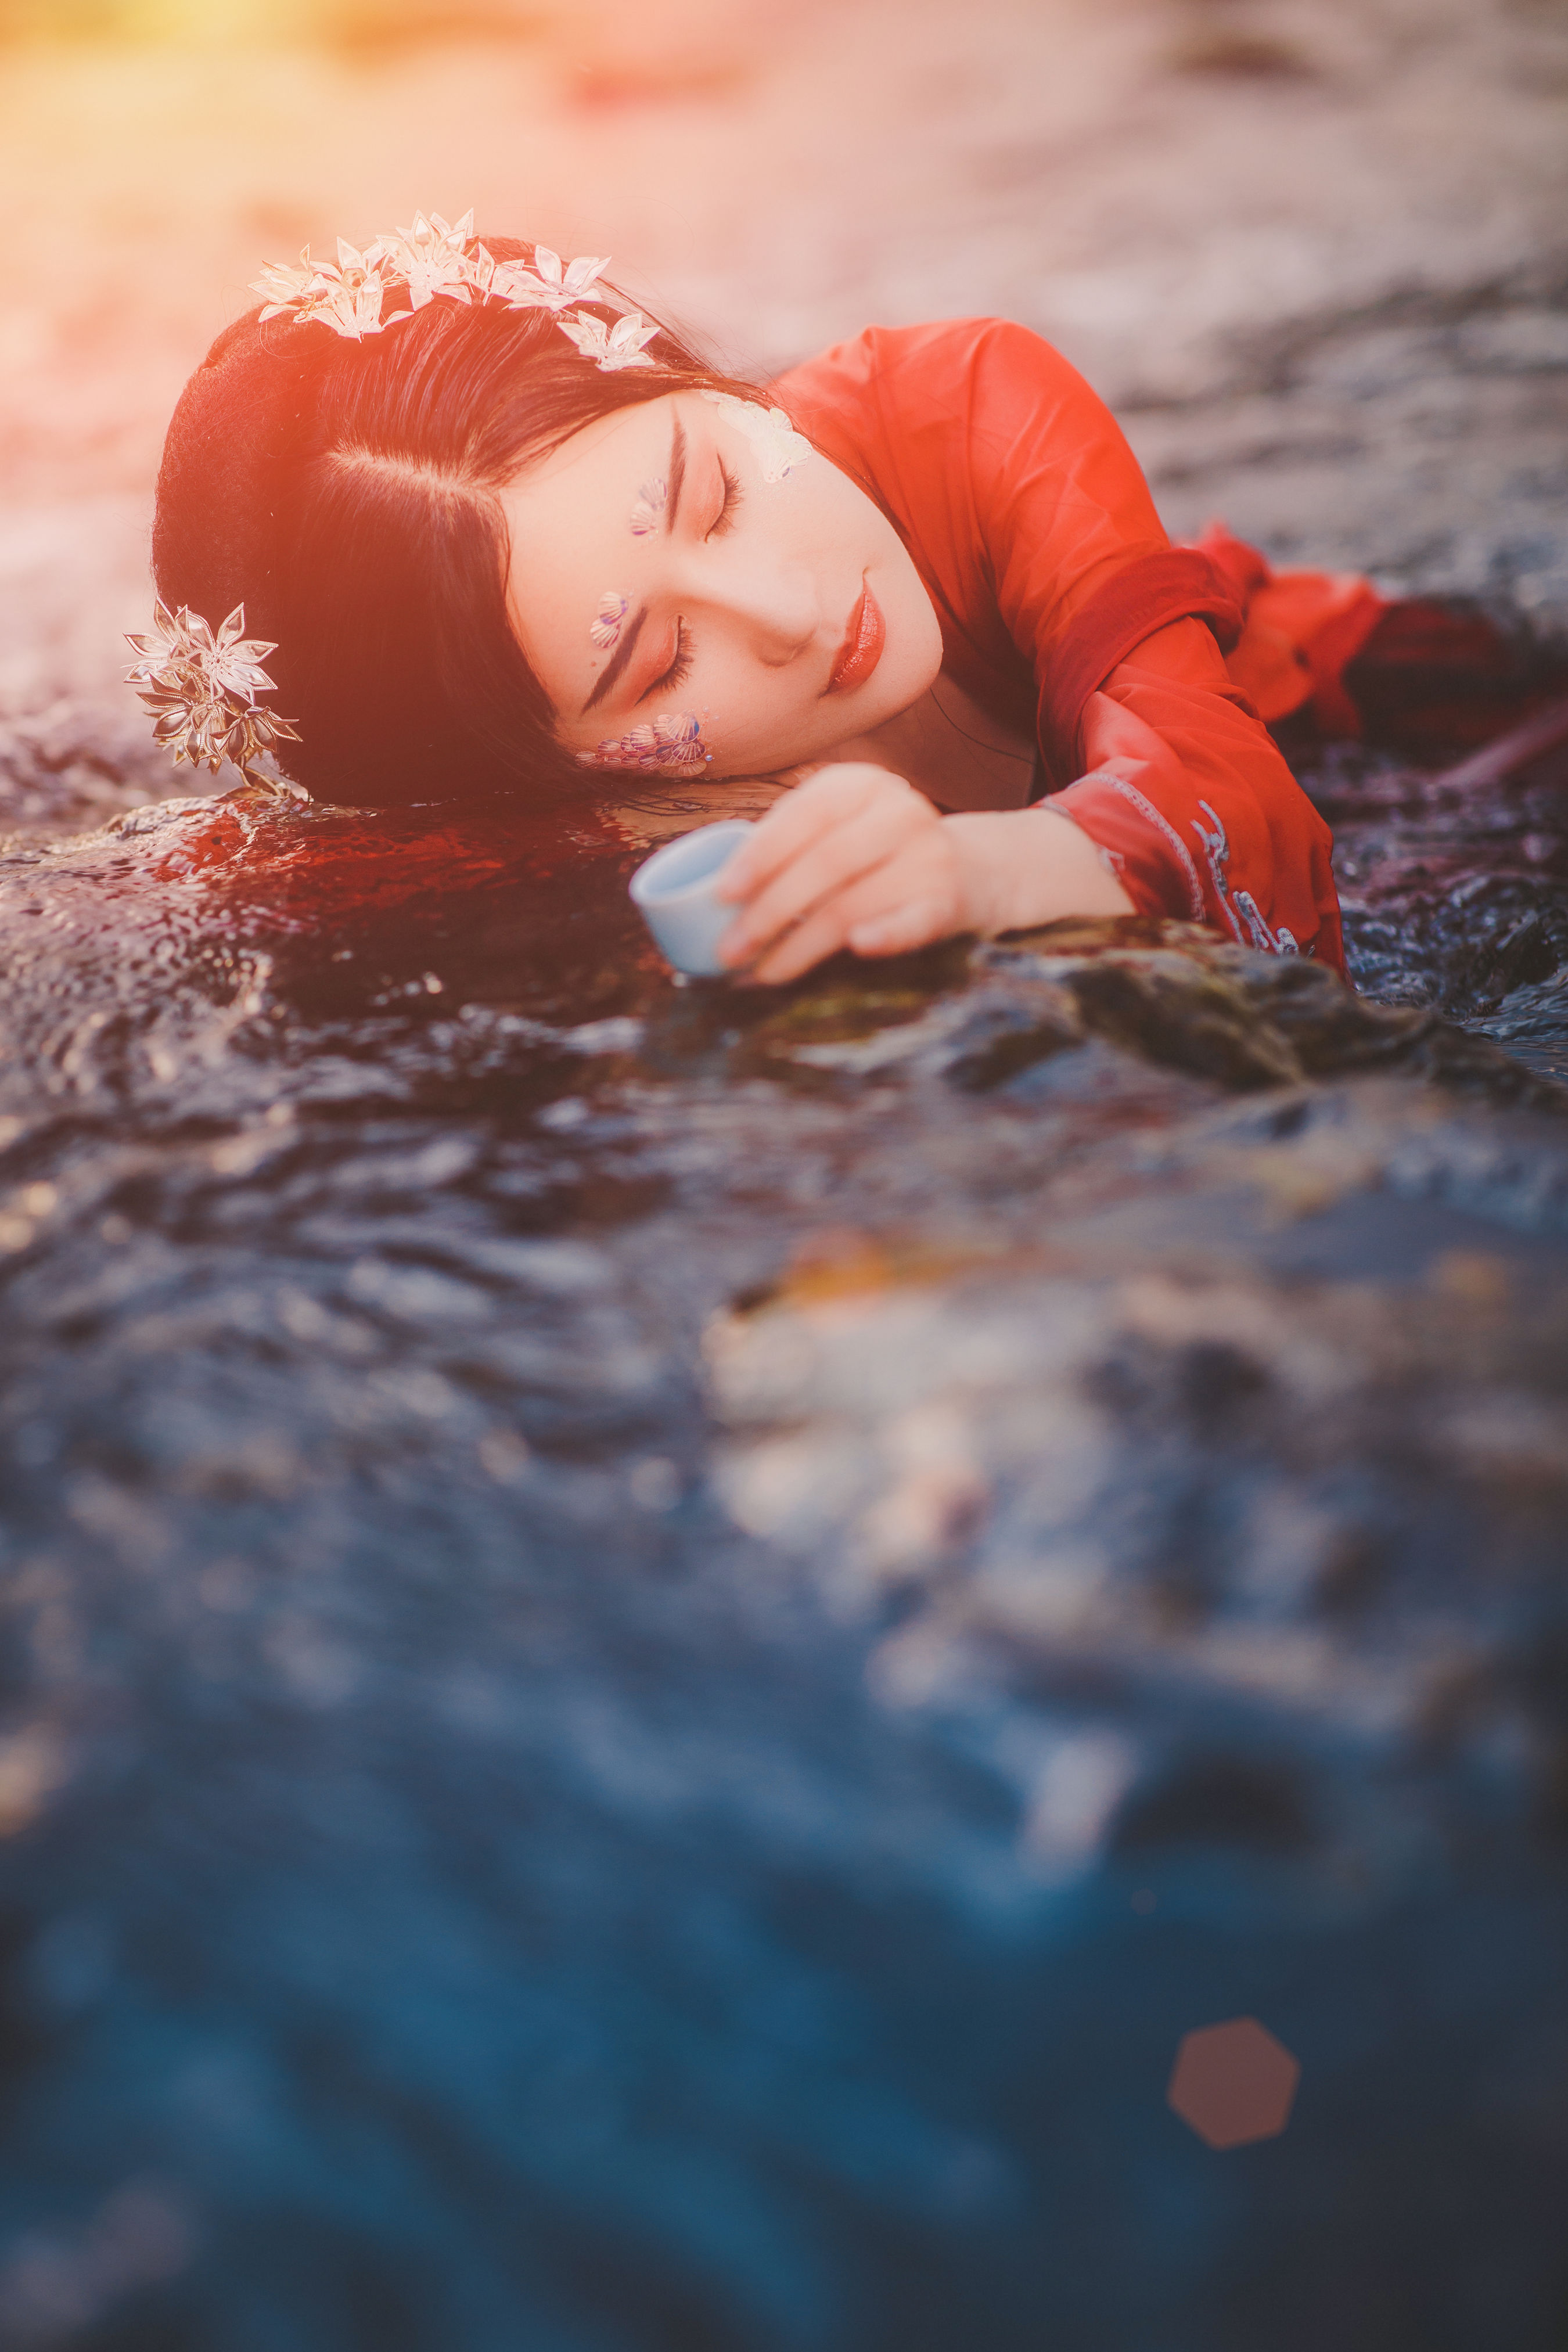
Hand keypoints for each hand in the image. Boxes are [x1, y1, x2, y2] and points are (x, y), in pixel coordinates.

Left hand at [714, 762, 1133, 983]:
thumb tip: (708, 896)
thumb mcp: (840, 828)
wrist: (974, 869)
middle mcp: (898, 811)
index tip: (721, 896)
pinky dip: (884, 933)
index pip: (802, 817)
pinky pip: (912, 921)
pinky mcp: (949, 900)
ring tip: (760, 974)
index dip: (759, 856)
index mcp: (861, 784)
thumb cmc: (878, 855)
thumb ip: (789, 843)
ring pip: (850, 904)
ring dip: (798, 946)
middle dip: (767, 913)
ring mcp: (929, 854)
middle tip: (728, 951)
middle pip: (821, 865)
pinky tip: (857, 948)